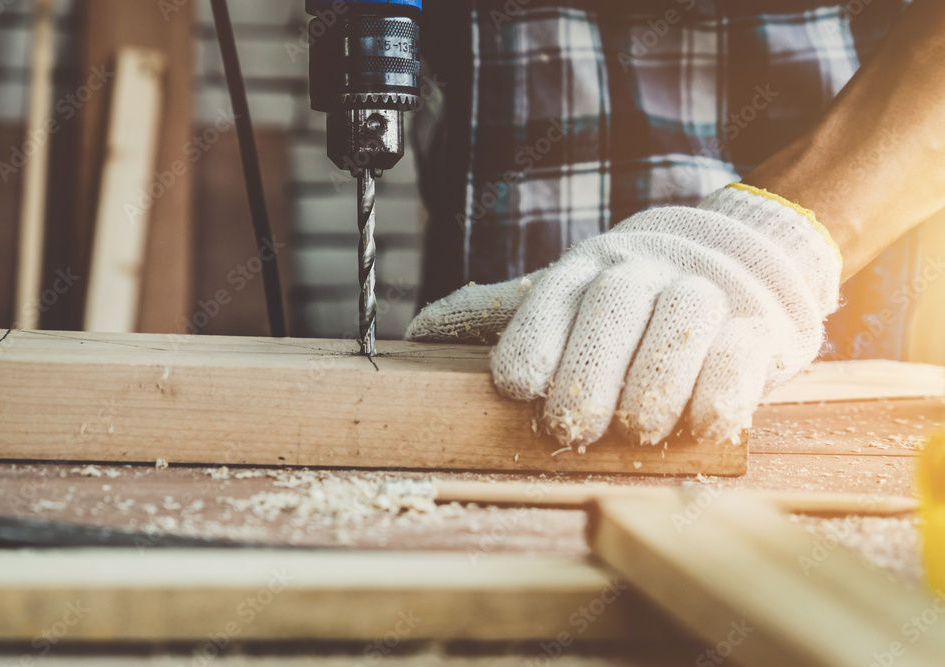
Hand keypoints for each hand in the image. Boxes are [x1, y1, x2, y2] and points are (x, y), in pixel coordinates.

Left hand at [406, 184, 841, 447]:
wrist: (746, 254)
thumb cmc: (634, 295)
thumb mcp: (567, 293)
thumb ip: (502, 314)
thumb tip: (417, 335)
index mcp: (589, 266)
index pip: (554, 295)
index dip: (533, 340)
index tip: (516, 388)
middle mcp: (645, 269)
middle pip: (615, 305)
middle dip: (589, 371)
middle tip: (573, 428)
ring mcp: (706, 290)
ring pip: (683, 318)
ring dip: (656, 379)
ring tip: (638, 430)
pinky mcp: (758, 324)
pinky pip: (743, 348)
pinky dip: (723, 388)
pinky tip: (703, 425)